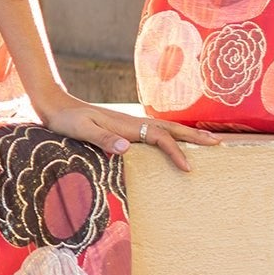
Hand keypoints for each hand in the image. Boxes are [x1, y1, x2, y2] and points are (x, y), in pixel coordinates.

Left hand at [36, 93, 219, 171]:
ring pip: (164, 130)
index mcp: (126, 125)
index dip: (175, 152)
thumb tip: (127, 148)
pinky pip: (153, 134)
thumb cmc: (66, 121)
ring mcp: (129, 125)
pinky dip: (169, 138)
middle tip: (218, 144)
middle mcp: (132, 123)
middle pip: (170, 129)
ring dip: (186, 136)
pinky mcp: (123, 129)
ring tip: (206, 142)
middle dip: (194, 136)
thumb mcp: (81, 130)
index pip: (159, 138)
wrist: (55, 106)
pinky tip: (172, 144)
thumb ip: (103, 139)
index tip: (189, 168)